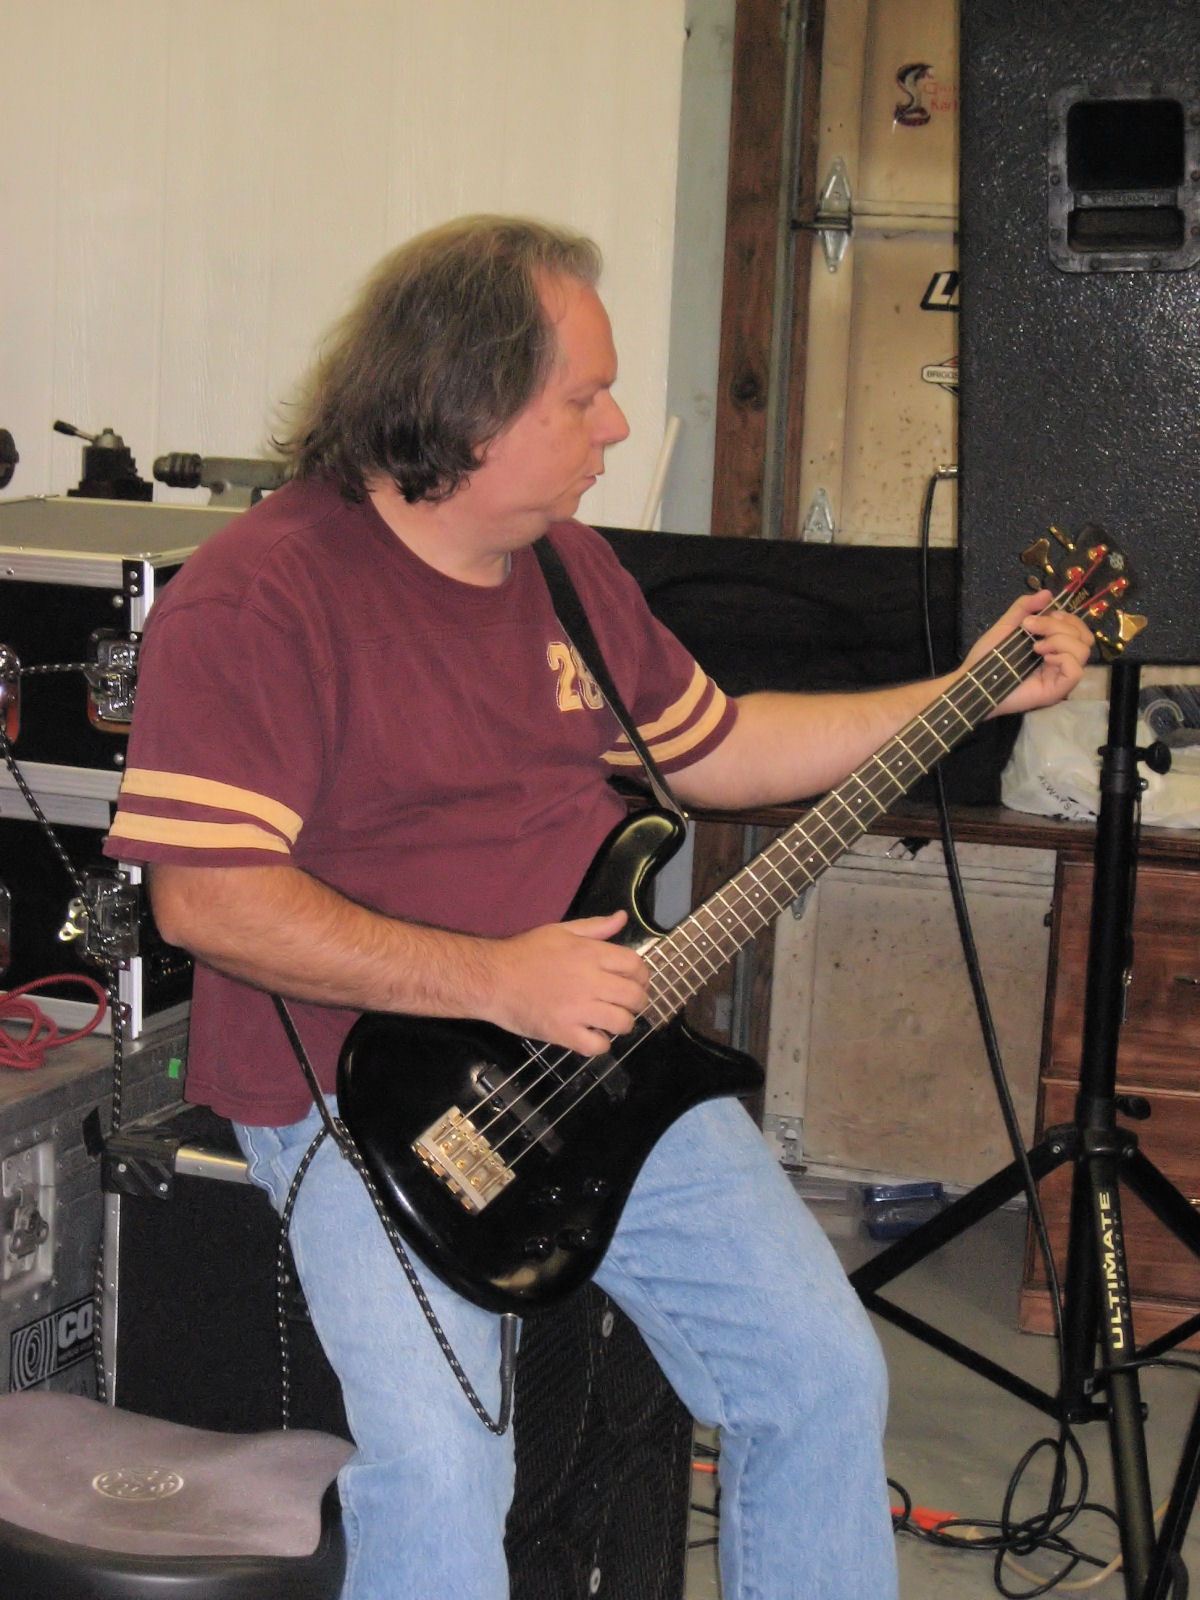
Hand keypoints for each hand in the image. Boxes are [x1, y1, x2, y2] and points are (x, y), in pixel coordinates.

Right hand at [481, 911, 650, 1055]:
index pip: (635, 966)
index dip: (642, 976)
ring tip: (610, 1021)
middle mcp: (589, 981)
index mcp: (590, 954)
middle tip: (625, 1004)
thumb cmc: (525, 953)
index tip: (635, 982)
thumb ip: (595, 927)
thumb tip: (622, 918)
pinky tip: (592, 1035)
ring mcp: (577, 1009)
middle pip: (634, 997)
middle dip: (637, 1002)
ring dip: (621, 1024)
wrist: (491, 978)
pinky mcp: (563, 1033)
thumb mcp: (561, 931)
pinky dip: (600, 1044)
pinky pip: (597, 1046)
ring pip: (621, 1023)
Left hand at [964, 589, 1093, 717]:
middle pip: (1084, 636)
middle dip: (1058, 626)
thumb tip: (1047, 593)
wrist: (975, 681)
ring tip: (1036, 647)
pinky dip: (1063, 658)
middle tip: (1031, 629)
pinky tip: (1045, 659)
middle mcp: (1061, 659)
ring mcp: (1060, 675)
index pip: (1079, 628)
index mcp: (1054, 644)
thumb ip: (1025, 607)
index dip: (1067, 617)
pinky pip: (1077, 671)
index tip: (1042, 616)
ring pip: (1084, 650)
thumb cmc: (988, 656)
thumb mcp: (1007, 625)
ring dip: (1060, 640)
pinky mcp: (1057, 690)